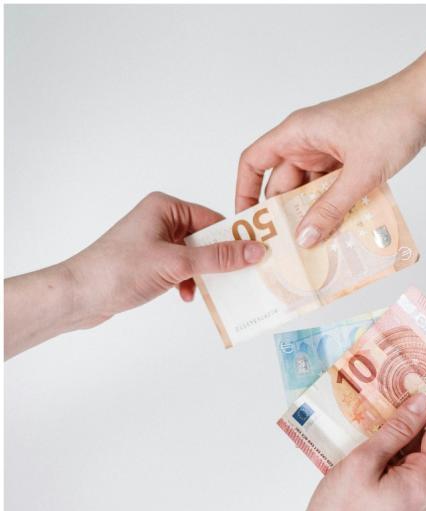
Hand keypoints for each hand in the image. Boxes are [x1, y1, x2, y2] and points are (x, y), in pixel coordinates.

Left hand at [66, 191, 266, 326]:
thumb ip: (218, 257)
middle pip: (207, 238)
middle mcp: (161, 220)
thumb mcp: (176, 263)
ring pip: (197, 256)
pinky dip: (189, 282)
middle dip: (221, 260)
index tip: (257, 255)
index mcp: (166, 207)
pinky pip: (183, 268)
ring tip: (209, 289)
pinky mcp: (151, 262)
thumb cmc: (117, 271)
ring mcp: (155, 242)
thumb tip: (255, 250)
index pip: (214, 219)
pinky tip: (186, 295)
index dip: (236, 238)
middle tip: (242, 276)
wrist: (77, 296)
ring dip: (204, 274)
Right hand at [235, 71, 425, 247]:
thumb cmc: (392, 119)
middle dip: (288, 214)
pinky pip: (337, 187)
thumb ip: (331, 208)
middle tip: (291, 248)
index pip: (255, 162)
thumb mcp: (359, 173)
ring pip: (314, 189)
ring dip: (318, 213)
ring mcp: (333, 149)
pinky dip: (339, 206)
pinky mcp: (354, 157)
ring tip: (319, 246)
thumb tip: (304, 237)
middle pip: (286, 183)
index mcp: (298, 133)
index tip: (249, 223)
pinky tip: (344, 230)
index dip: (245, 192)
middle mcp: (310, 140)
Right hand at [253, 393, 425, 510]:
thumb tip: (423, 401)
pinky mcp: (401, 503)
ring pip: (413, 454)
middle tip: (381, 397)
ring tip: (367, 420)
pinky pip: (403, 468)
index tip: (407, 385)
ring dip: (394, 435)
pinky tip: (365, 443)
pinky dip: (388, 452)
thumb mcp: (366, 460)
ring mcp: (415, 499)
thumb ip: (397, 429)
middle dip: (407, 418)